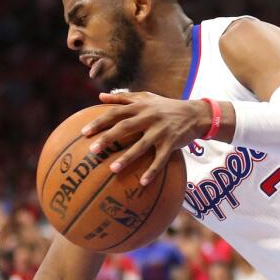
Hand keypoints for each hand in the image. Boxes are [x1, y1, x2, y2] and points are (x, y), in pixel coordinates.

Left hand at [84, 91, 205, 185]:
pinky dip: (152, 171)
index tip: (84, 132)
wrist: (195, 113)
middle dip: (108, 138)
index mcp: (140, 106)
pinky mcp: (171, 144)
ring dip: (127, 157)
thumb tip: (100, 97)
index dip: (99, 121)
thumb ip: (123, 98)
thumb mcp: (146, 97)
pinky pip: (160, 160)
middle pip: (124, 127)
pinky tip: (142, 183)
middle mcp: (149, 117)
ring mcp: (160, 131)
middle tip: (92, 150)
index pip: (116, 112)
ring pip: (141, 145)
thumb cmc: (166, 106)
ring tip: (112, 169)